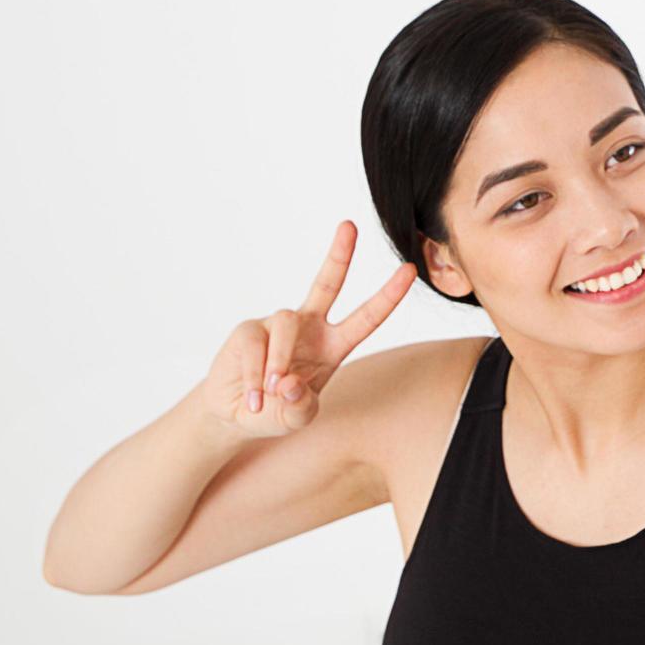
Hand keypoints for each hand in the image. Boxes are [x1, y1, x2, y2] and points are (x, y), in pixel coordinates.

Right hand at [200, 220, 417, 439]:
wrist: (235, 414)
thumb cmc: (277, 410)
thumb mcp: (296, 418)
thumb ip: (300, 407)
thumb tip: (290, 383)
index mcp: (334, 345)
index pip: (367, 317)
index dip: (388, 295)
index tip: (409, 270)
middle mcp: (309, 328)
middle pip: (327, 283)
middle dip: (338, 255)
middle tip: (349, 226)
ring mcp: (277, 325)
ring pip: (285, 323)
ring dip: (278, 361)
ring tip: (272, 392)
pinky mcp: (249, 330)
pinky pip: (254, 344)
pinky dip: (254, 375)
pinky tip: (253, 397)